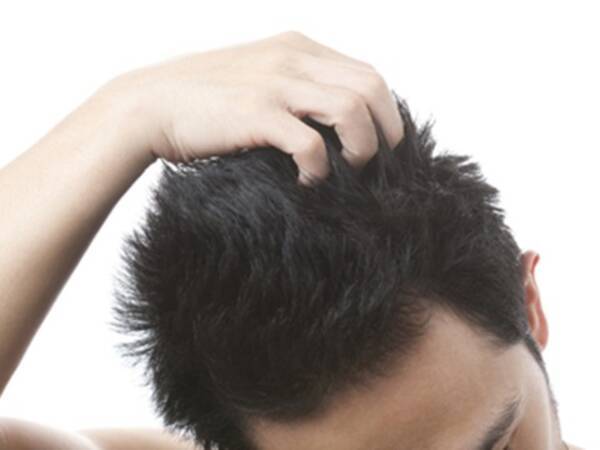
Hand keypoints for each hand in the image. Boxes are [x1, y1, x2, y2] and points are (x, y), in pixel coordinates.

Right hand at [101, 30, 404, 184]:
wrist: (150, 105)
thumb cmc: (205, 100)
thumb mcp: (260, 78)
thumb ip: (297, 87)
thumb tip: (337, 122)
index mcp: (298, 48)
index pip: (368, 74)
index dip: (386, 112)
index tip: (382, 144)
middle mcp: (293, 59)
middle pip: (371, 88)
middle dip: (385, 131)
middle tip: (374, 163)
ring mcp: (274, 84)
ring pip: (351, 110)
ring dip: (360, 148)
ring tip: (347, 171)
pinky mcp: (256, 113)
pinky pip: (310, 143)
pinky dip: (319, 168)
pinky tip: (308, 180)